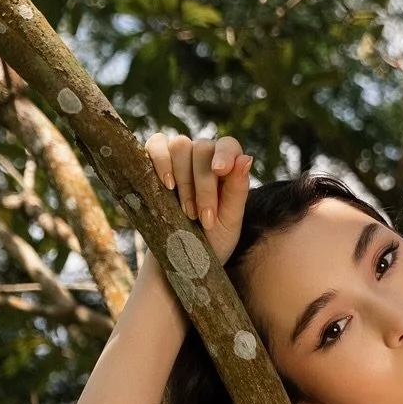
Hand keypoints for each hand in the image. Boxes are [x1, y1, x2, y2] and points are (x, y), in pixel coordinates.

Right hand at [144, 130, 252, 263]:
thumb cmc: (212, 240)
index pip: (228, 145)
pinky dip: (160, 161)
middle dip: (203, 186)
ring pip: (180, 146)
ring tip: (187, 213)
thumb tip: (246, 158)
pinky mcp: (156, 160)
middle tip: (205, 219)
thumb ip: (238, 190)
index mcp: (227, 167)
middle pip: (202, 149)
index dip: (224, 154)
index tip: (220, 170)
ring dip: (184, 180)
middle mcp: (204, 156)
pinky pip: (156, 145)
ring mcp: (180, 156)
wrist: (183, 258)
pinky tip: (166, 185)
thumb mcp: (230, 221)